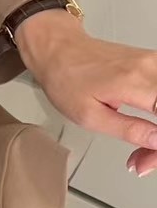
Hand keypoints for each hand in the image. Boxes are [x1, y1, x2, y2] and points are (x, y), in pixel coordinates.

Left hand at [15, 10, 156, 176]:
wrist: (60, 51)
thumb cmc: (67, 79)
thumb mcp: (90, 116)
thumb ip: (128, 130)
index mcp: (134, 82)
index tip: (148, 156)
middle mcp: (150, 67)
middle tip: (144, 155)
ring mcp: (154, 62)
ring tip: (143, 143)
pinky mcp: (154, 62)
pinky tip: (148, 127)